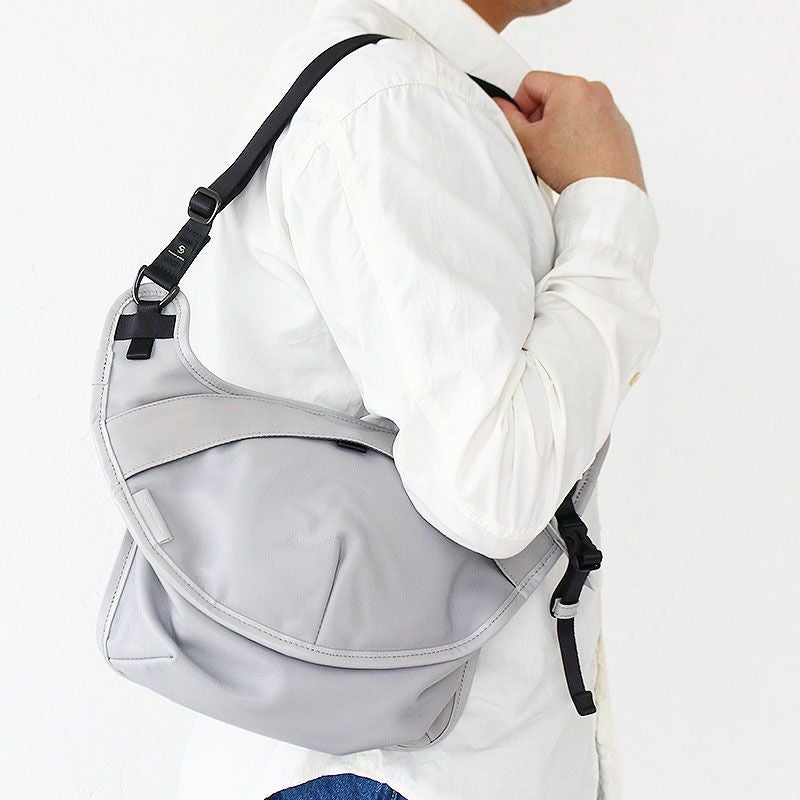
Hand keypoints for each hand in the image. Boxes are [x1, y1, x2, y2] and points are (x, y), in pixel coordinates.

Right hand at [495, 71, 646, 193]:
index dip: (520, 106)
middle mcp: (594, 89)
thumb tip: (501, 105)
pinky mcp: (618, 124)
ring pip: (571, 108)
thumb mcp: (528, 142)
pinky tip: (577, 156)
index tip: (525, 129)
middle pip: (552, 94)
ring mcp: (609, 106)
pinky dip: (579, 134)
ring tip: (561, 153)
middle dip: (541, 117)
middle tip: (542, 145)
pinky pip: (590, 121)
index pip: (530, 82)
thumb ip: (508, 118)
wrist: (608, 191)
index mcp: (571, 87)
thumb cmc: (574, 167)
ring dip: (559, 126)